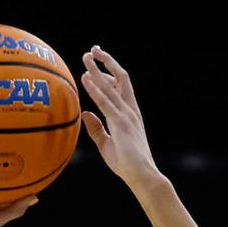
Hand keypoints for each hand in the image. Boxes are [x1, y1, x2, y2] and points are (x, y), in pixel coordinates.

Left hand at [79, 47, 161, 189]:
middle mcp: (129, 110)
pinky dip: (95, 90)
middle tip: (92, 50)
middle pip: (118, 79)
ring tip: (85, 57)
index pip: (120, 86)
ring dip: (96, 71)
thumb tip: (85, 113)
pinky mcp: (120, 124)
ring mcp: (126, 115)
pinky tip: (86, 79)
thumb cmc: (126, 164)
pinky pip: (105, 103)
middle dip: (105, 63)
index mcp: (129, 114)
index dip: (108, 72)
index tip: (96, 63)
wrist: (142, 176)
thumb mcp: (107, 144)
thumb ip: (96, 128)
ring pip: (110, 87)